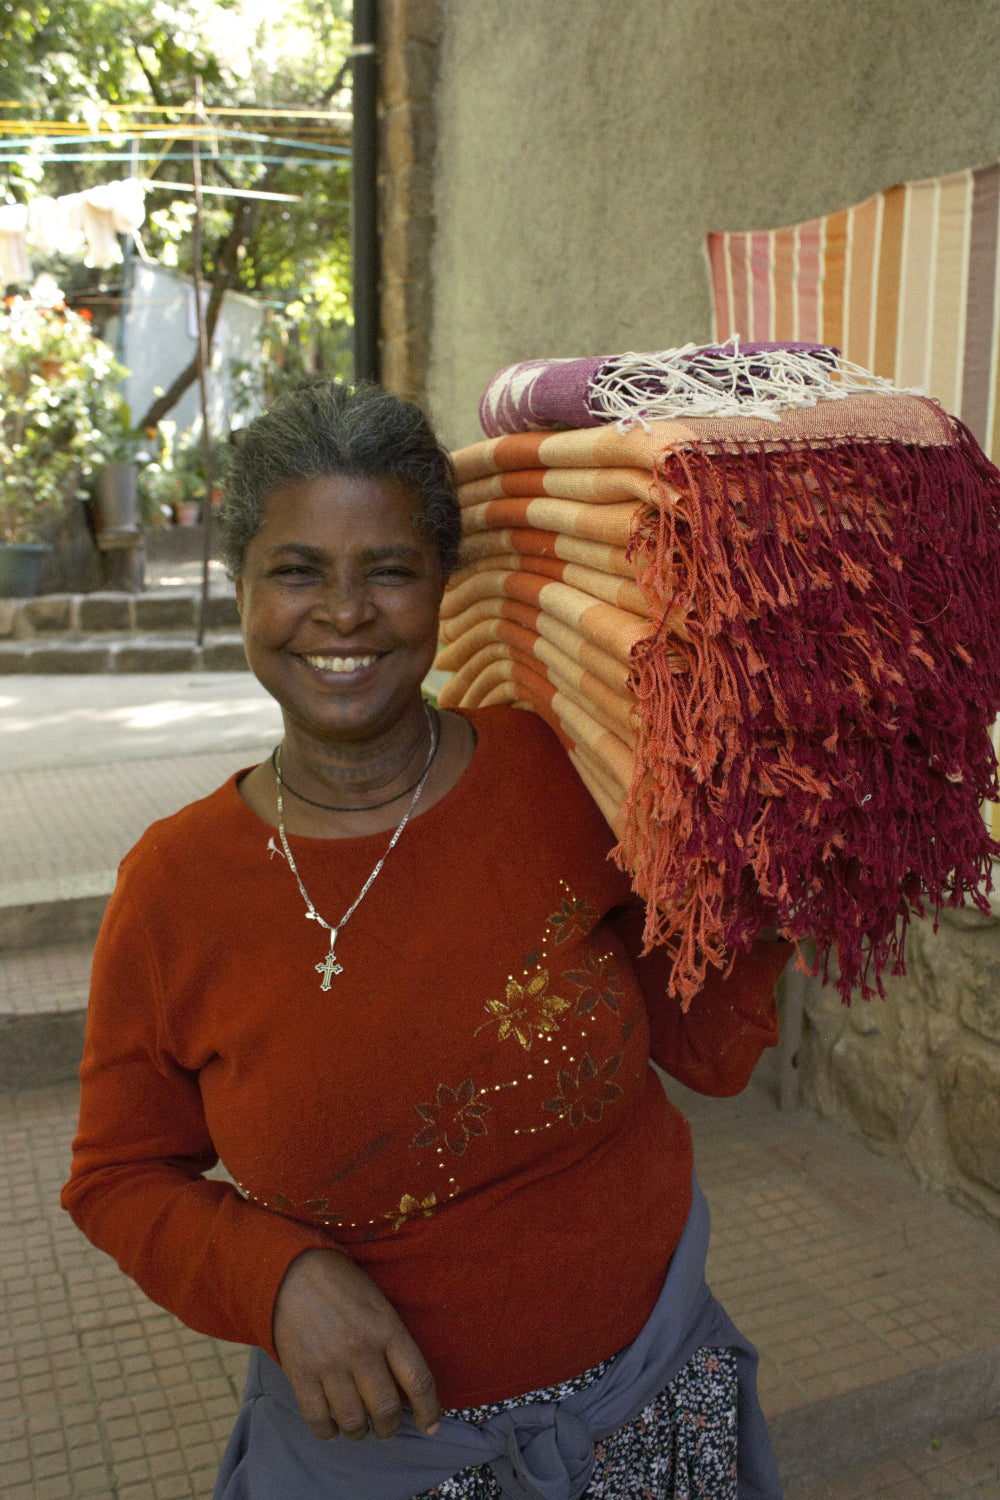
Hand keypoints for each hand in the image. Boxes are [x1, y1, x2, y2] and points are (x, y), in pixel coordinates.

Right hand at [272, 1247, 441, 1441]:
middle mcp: (361, 1351)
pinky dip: (328, 1431)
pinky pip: (318, 1420)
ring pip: (353, 1421)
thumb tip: (404, 1387)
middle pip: (385, 1409)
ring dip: (360, 1432)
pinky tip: (333, 1427)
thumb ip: (392, 1342)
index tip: (431, 1428)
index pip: (418, 1380)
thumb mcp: (379, 1306)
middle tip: (386, 1427)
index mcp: (387, 1329)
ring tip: (360, 1428)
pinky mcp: (301, 1374)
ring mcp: (330, 1364)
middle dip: (389, 1427)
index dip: (429, 1411)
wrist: (294, 1271)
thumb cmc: (344, 1286)